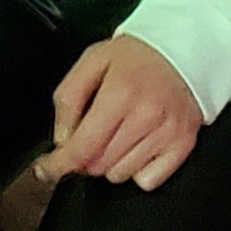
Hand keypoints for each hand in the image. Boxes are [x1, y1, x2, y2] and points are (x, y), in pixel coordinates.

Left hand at [33, 34, 201, 191]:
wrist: (182, 51)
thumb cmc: (135, 57)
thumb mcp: (92, 62)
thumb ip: (69, 99)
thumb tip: (62, 140)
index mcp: (120, 93)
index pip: (82, 147)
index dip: (59, 164)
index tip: (47, 169)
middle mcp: (147, 115)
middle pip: (99, 165)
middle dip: (87, 156)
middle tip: (92, 135)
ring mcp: (168, 132)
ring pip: (121, 174)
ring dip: (112, 161)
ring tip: (121, 132)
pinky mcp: (183, 144)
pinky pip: (148, 180)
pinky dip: (139, 169)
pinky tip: (139, 143)